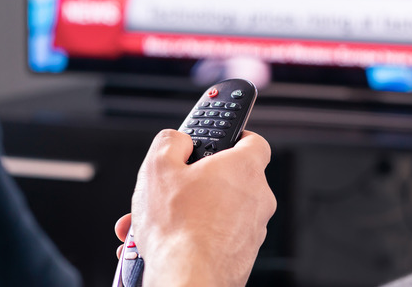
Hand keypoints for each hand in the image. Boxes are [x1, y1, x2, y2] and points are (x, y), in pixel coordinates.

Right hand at [119, 129, 275, 286]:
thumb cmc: (178, 228)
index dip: (234, 138)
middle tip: (169, 190)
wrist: (189, 278)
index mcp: (244, 168)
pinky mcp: (244, 254)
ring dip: (187, 213)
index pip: (253, 141)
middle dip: (195, 183)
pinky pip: (217, 236)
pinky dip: (193, 236)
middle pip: (228, 179)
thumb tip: (178, 141)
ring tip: (153, 224)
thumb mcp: (158, 166)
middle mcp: (258, 197)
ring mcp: (254, 228)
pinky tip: (163, 244)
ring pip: (218, 211)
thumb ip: (171, 142)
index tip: (215, 142)